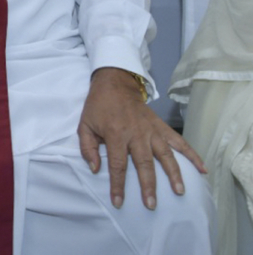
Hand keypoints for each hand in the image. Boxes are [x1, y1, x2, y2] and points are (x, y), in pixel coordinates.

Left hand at [78, 67, 205, 209]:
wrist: (115, 84)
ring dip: (173, 174)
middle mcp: (136, 133)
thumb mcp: (84, 125)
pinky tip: (203, 169)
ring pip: (166, 155)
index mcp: (115, 134)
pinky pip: (180, 142)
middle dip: (148, 185)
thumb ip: (87, 148)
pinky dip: (192, 155)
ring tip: (179, 191)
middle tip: (151, 204)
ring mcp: (152, 130)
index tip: (118, 202)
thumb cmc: (98, 107)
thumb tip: (95, 169)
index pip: (117, 164)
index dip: (117, 185)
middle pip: (144, 163)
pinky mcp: (162, 127)